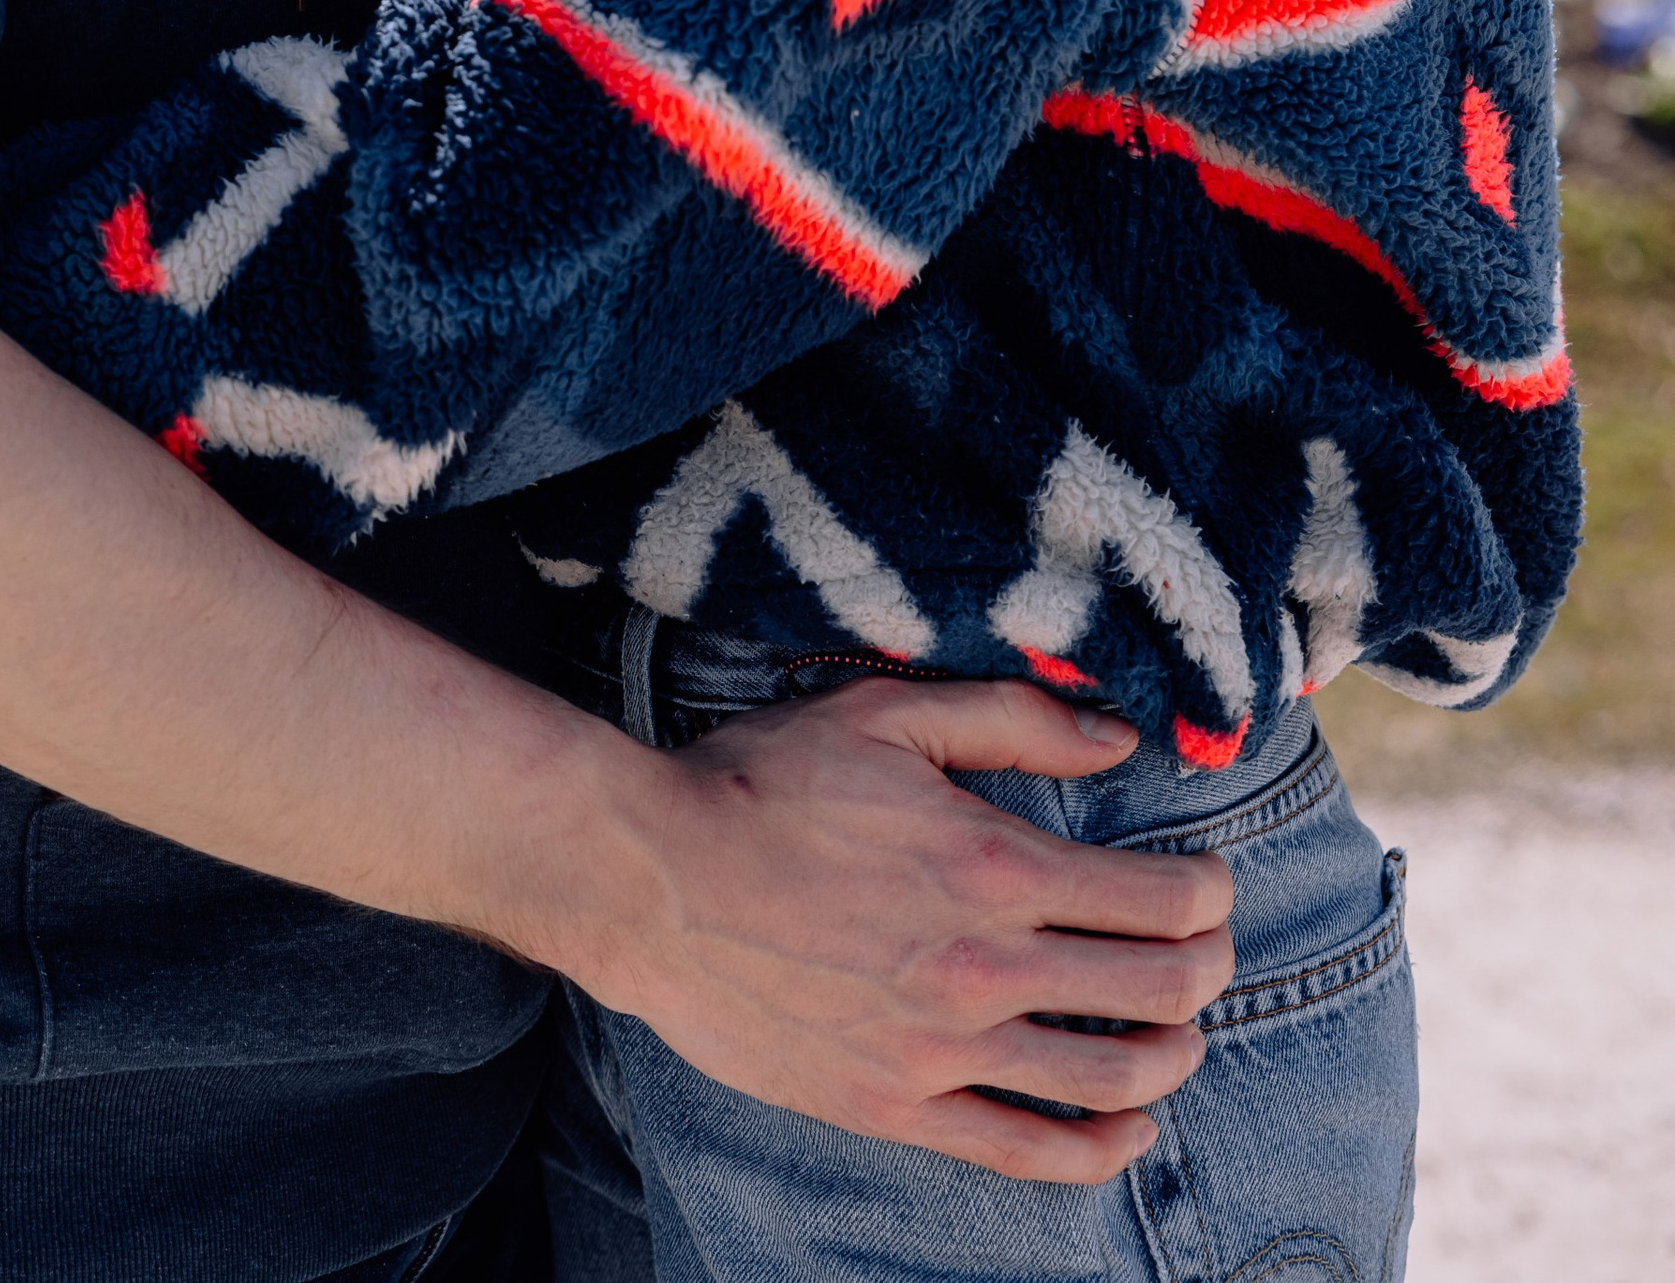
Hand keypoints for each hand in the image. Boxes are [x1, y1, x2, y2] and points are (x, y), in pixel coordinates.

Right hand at [559, 674, 1234, 1183]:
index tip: (1209, 885)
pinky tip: (1129, 1127)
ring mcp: (943, 1049)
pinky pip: (1029, 1150)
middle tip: (1209, 950)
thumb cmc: (763, 781)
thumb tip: (1120, 738)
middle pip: (1159, 990)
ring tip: (1182, 1034)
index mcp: (993, 863)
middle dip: (1210, 968)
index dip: (1211, 893)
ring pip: (1112, 1078)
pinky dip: (1102, 1148)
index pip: (1163, 899)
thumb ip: (1014, 718)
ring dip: (1175, 1057)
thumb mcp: (887, 713)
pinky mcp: (896, 1106)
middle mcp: (986, 966)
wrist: (652, 880)